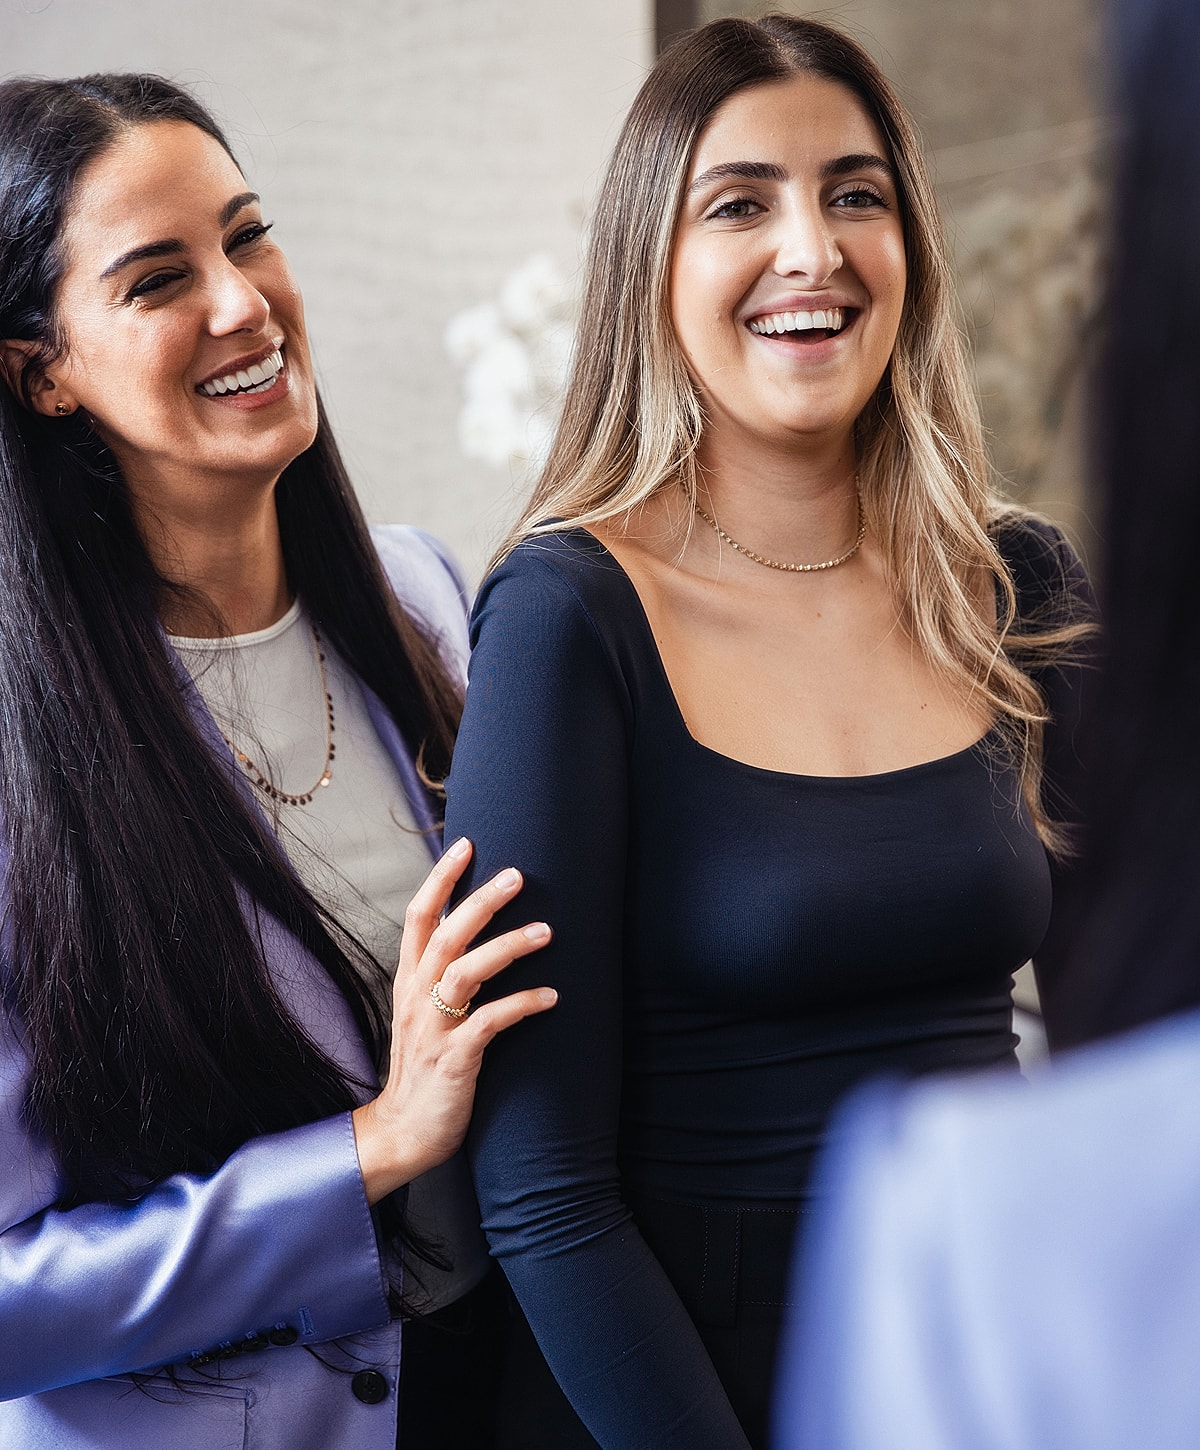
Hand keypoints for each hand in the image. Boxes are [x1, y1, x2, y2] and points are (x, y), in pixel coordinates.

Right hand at [351, 836, 555, 1202]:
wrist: (401, 1133)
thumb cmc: (424, 1070)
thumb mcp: (425, 1015)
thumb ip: (446, 978)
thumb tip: (481, 940)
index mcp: (409, 982)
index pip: (418, 918)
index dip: (440, 879)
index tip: (466, 844)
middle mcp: (416, 998)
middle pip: (445, 935)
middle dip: (480, 901)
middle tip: (517, 875)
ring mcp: (433, 1028)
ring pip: (465, 971)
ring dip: (507, 947)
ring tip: (546, 932)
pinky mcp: (454, 1059)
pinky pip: (489, 1023)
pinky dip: (521, 1005)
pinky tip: (551, 998)